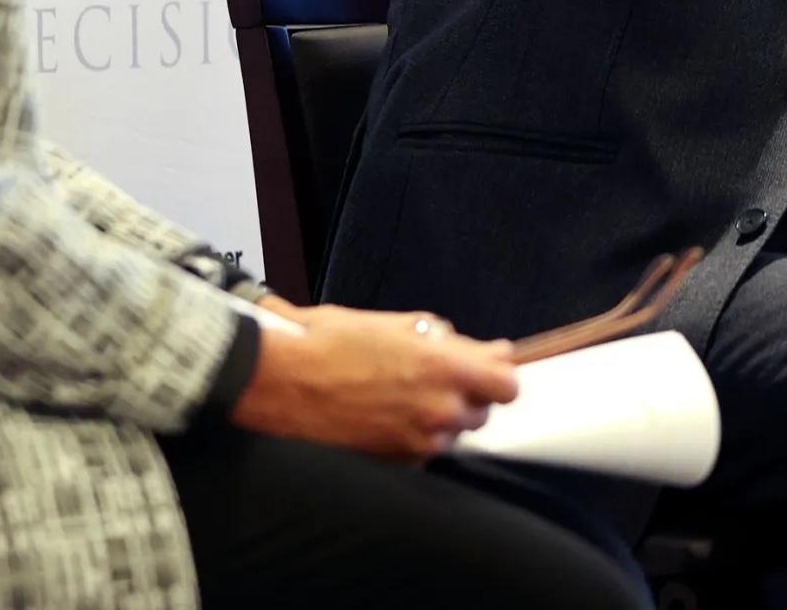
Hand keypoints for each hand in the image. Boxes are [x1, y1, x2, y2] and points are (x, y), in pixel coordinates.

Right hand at [228, 305, 519, 461]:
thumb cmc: (329, 343)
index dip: (499, 373)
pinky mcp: (395, 463)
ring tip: (403, 396)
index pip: (507, 384)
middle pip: (482, 410)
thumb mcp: (391, 324)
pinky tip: (386, 417)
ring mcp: (417, 442)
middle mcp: (438, 410)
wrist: (279, 382)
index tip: (490, 366)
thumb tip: (463, 344)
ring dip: (440, 417)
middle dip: (466, 393)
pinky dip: (414, 437)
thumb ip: (438, 337)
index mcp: (443, 367)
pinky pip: (423, 451)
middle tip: (436, 376)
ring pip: (452, 433)